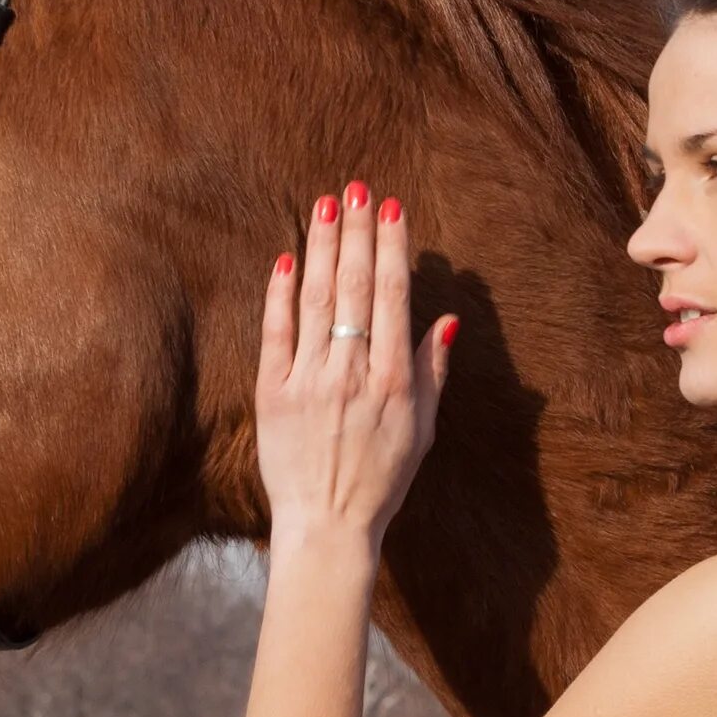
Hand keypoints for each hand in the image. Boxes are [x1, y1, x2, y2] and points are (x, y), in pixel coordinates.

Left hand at [256, 186, 455, 545]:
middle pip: (353, 287)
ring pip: (314, 301)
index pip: (391, 296)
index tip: (390, 209)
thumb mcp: (423, 430)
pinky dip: (279, 296)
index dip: (390, 248)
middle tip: (355, 188)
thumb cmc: (382, 481)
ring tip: (325, 206)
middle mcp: (352, 373)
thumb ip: (432, 373)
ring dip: (320, 248)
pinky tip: (286, 260)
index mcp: (394, 379)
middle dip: (356, 232)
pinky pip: (275, 335)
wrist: (328, 528)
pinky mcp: (272, 396)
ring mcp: (309, 382)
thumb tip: (443, 321)